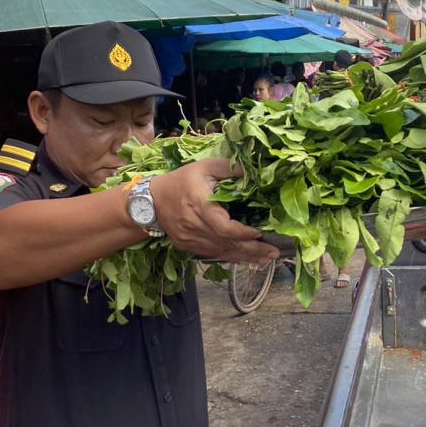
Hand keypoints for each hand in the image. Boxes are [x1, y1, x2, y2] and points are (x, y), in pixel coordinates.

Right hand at [150, 158, 280, 263]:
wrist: (151, 200)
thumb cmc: (182, 180)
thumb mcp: (205, 166)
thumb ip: (230, 169)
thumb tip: (254, 173)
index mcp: (200, 205)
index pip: (224, 227)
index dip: (244, 233)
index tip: (260, 232)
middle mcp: (194, 226)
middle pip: (226, 243)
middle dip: (252, 250)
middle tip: (274, 253)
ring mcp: (190, 240)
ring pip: (221, 252)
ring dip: (245, 257)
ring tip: (266, 259)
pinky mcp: (188, 246)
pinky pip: (213, 254)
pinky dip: (231, 257)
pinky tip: (246, 259)